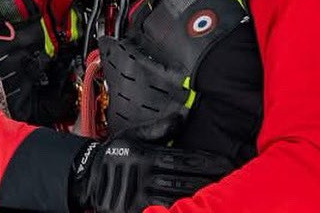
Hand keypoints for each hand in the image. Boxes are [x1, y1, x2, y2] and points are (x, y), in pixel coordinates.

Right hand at [70, 137, 232, 212]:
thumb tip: (183, 116)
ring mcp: (138, 198)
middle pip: (184, 181)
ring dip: (200, 197)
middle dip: (209, 180)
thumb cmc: (113, 154)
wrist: (85, 177)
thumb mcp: (133, 136)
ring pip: (176, 198)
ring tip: (224, 196)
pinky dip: (180, 209)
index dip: (206, 162)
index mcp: (145, 156)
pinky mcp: (134, 211)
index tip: (227, 163)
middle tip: (234, 179)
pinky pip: (162, 211)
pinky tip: (197, 207)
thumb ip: (160, 128)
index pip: (183, 160)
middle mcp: (143, 176)